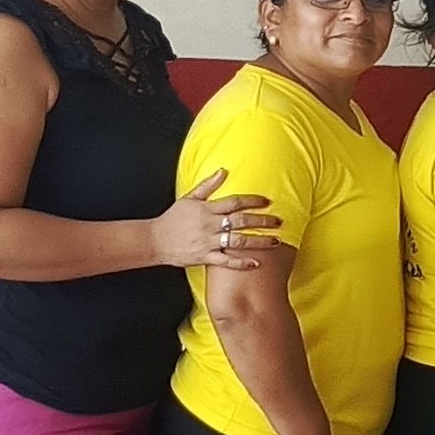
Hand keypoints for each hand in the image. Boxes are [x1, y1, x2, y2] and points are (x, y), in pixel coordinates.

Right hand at [155, 172, 277, 271]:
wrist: (155, 240)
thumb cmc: (173, 219)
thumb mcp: (189, 198)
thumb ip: (207, 186)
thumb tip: (223, 170)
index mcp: (206, 210)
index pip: (234, 202)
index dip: (252, 201)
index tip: (267, 202)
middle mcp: (209, 226)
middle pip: (240, 221)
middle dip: (262, 221)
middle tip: (279, 221)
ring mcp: (207, 242)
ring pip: (237, 241)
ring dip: (258, 241)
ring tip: (276, 241)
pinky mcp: (204, 257)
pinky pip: (225, 261)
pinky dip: (240, 263)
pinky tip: (256, 263)